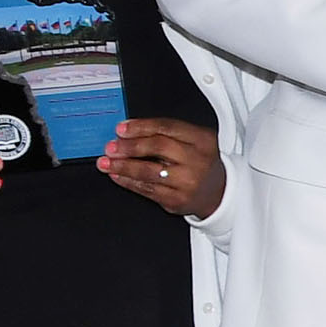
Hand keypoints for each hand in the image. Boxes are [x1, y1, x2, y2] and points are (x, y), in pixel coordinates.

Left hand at [98, 115, 225, 219]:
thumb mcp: (194, 141)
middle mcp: (197, 160)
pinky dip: (128, 182)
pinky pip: (147, 189)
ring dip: (123, 165)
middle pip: (158, 147)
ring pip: (149, 171)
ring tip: (106, 162)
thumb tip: (128, 133)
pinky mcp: (177, 199)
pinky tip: (117, 175)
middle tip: (111, 146)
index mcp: (202, 139)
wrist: (219, 192)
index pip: (167, 127)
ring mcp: (188, 181)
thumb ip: (166, 134)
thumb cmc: (200, 162)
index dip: (140, 127)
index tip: (121, 129)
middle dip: (129, 146)